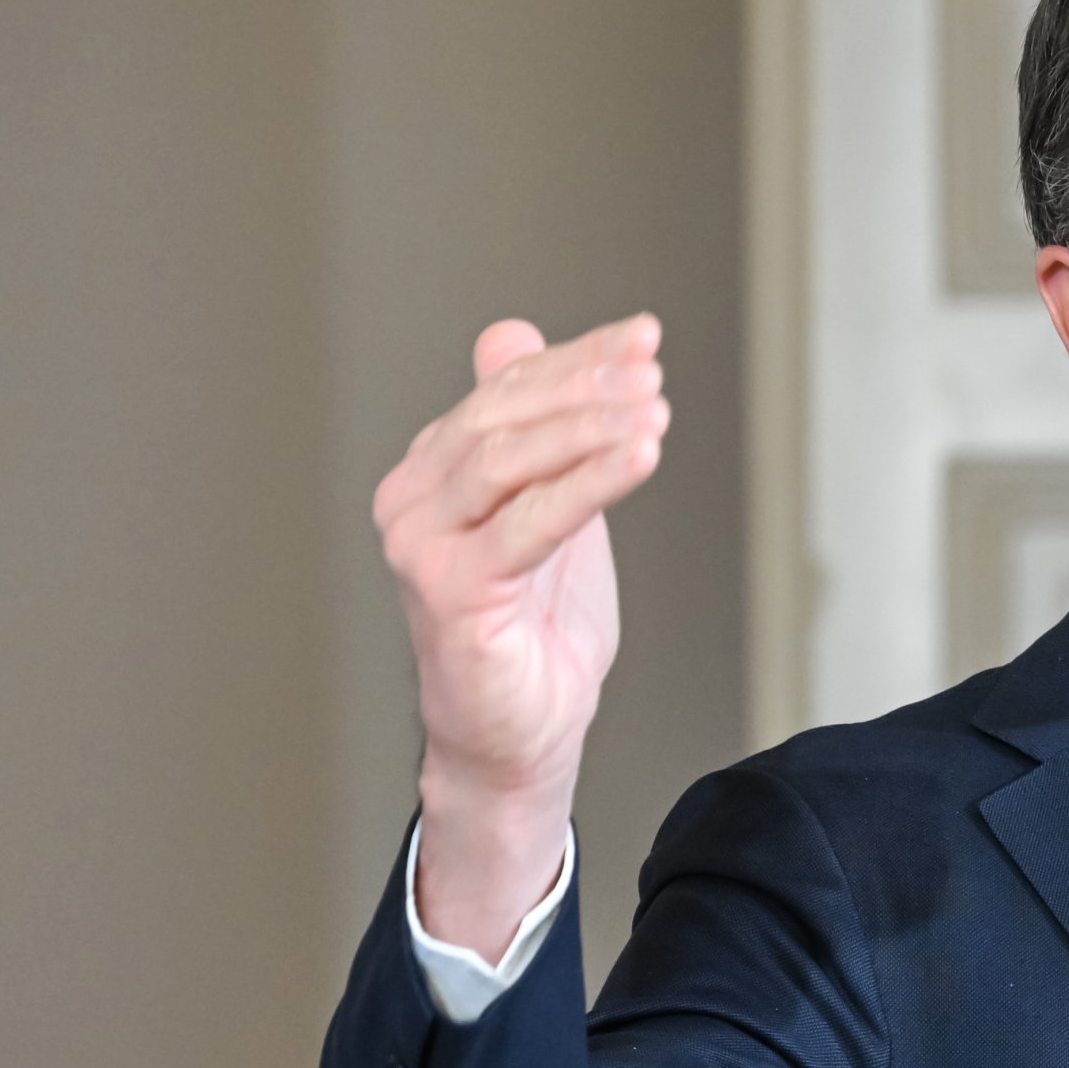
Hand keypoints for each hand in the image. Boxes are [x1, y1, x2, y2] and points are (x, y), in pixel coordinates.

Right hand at [372, 313, 664, 958]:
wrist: (522, 733)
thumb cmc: (536, 629)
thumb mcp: (547, 509)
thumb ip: (537, 430)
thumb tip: (511, 334)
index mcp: (434, 471)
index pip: (506, 392)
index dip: (576, 358)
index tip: (642, 336)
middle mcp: (412, 498)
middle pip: (503, 418)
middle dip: (585, 386)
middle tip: (651, 368)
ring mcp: (421, 543)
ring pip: (510, 462)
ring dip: (590, 427)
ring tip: (656, 409)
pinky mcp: (447, 588)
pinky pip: (527, 522)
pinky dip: (588, 483)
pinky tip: (640, 456)